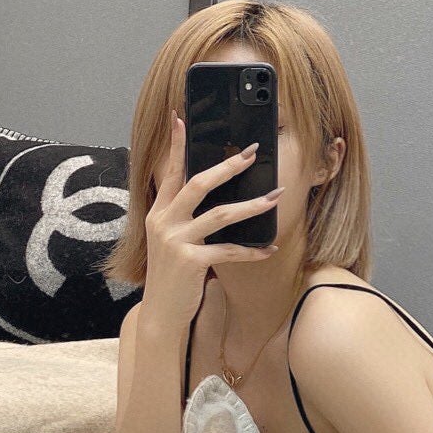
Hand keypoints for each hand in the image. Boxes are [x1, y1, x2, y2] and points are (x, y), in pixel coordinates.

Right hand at [141, 110, 282, 329]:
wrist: (161, 312)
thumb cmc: (172, 274)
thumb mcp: (170, 240)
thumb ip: (184, 217)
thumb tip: (214, 194)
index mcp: (158, 213)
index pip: (168, 172)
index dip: (175, 145)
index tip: (181, 120)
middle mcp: (164, 222)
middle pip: (197, 184)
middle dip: (227, 167)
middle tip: (251, 153)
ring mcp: (176, 242)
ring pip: (219, 214)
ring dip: (251, 205)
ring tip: (274, 197)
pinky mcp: (191, 262)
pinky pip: (229, 251)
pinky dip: (252, 251)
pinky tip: (269, 249)